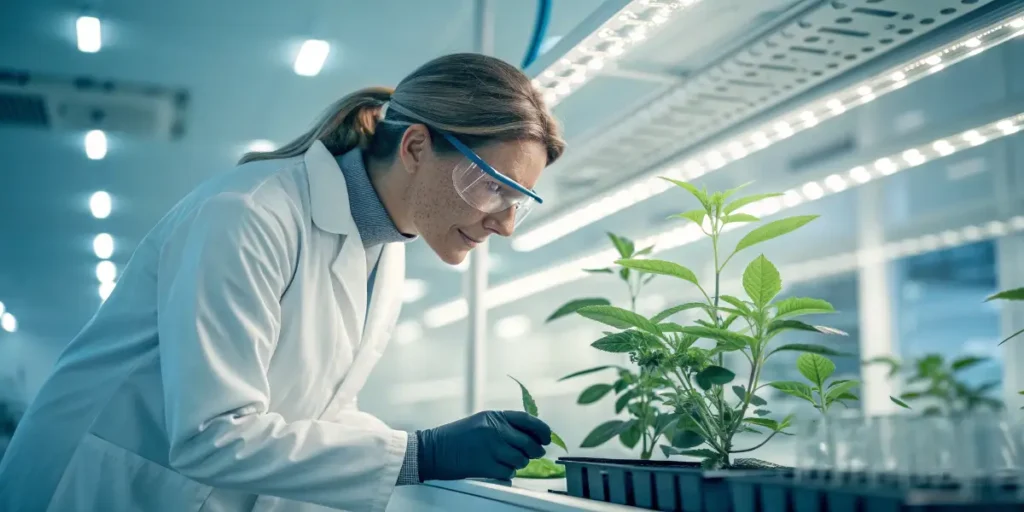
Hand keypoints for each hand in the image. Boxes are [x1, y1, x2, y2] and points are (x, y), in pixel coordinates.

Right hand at [416, 410, 550, 480]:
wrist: (432, 450)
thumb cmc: (455, 437)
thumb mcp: (480, 422)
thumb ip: (503, 426)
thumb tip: (530, 436)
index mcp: (494, 416)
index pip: (528, 420)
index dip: (542, 429)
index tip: (547, 437)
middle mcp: (495, 430)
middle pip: (529, 443)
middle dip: (535, 451)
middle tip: (533, 454)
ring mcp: (491, 448)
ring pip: (521, 459)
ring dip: (519, 463)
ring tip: (507, 461)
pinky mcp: (486, 465)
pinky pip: (509, 472)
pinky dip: (506, 473)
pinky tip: (497, 468)